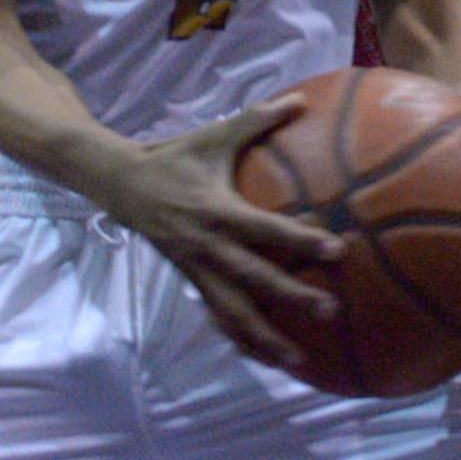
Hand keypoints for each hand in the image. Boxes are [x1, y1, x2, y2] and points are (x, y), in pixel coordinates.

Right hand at [101, 94, 344, 374]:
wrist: (123, 183)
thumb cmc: (177, 156)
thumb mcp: (216, 134)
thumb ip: (258, 119)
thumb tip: (300, 99)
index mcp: (219, 211)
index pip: (267, 231)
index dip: (302, 241)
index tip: (337, 250)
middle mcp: (209, 247)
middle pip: (255, 280)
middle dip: (292, 298)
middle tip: (330, 310)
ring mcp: (197, 269)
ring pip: (233, 312)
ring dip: (265, 338)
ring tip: (298, 360)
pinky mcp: (189, 280)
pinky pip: (216, 315)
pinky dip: (238, 337)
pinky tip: (261, 356)